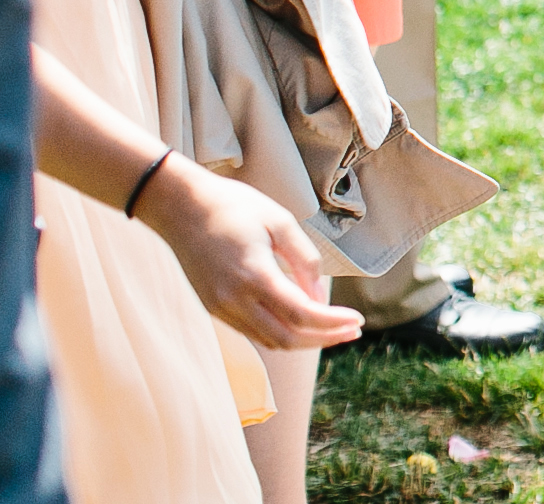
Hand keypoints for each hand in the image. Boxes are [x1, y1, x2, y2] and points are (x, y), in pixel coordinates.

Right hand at [132, 155, 363, 350]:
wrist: (181, 206)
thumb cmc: (235, 207)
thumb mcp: (281, 222)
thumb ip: (305, 260)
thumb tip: (320, 296)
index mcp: (254, 276)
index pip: (302, 315)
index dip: (333, 323)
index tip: (358, 321)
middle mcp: (234, 300)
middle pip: (287, 338)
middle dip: (324, 338)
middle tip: (353, 330)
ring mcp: (220, 307)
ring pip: (268, 340)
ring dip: (303, 340)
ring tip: (332, 329)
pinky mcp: (213, 307)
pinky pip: (252, 331)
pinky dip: (280, 333)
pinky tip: (300, 321)